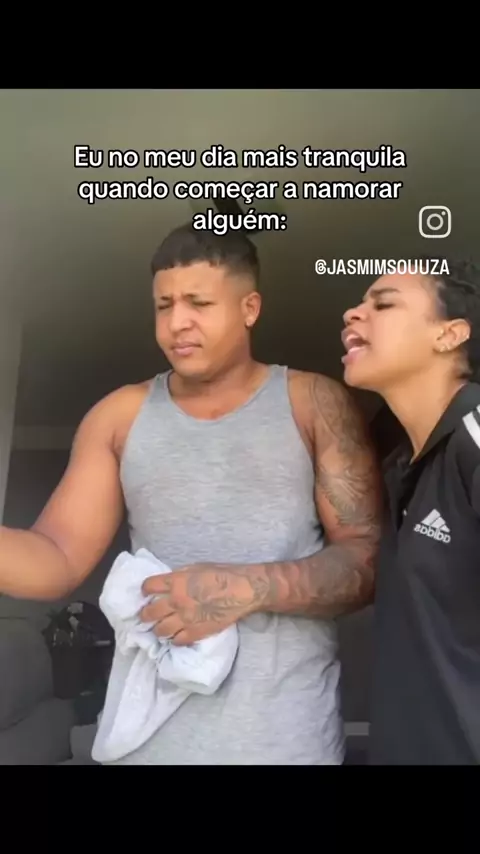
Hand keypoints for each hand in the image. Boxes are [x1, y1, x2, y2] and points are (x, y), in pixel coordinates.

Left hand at [140, 563, 266, 645]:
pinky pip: (177, 641)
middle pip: (149, 613)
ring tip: (161, 628)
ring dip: (158, 629)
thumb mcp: (196, 568)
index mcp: (176, 582)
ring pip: (160, 631)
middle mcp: (176, 601)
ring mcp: (185, 619)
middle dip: (145, 615)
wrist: (242, 591)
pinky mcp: (196, 632)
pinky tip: (176, 635)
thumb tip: (169, 584)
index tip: (146, 593)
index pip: (148, 586)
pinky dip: (175, 639)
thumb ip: (179, 577)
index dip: (145, 589)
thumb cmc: (222, 574)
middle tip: (146, 615)